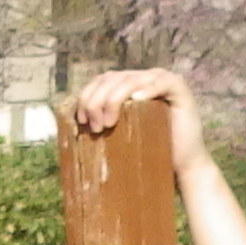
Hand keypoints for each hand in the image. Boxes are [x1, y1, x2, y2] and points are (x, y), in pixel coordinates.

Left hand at [67, 68, 215, 178]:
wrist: (181, 167)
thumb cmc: (146, 152)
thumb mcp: (118, 134)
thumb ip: (99, 121)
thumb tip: (65, 120)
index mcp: (129, 84)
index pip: (101, 80)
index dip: (87, 95)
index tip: (81, 120)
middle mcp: (145, 78)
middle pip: (113, 78)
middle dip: (97, 100)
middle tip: (93, 127)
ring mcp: (163, 81)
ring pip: (132, 79)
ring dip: (115, 98)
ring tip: (108, 123)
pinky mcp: (180, 90)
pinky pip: (162, 82)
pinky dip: (148, 89)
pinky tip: (137, 100)